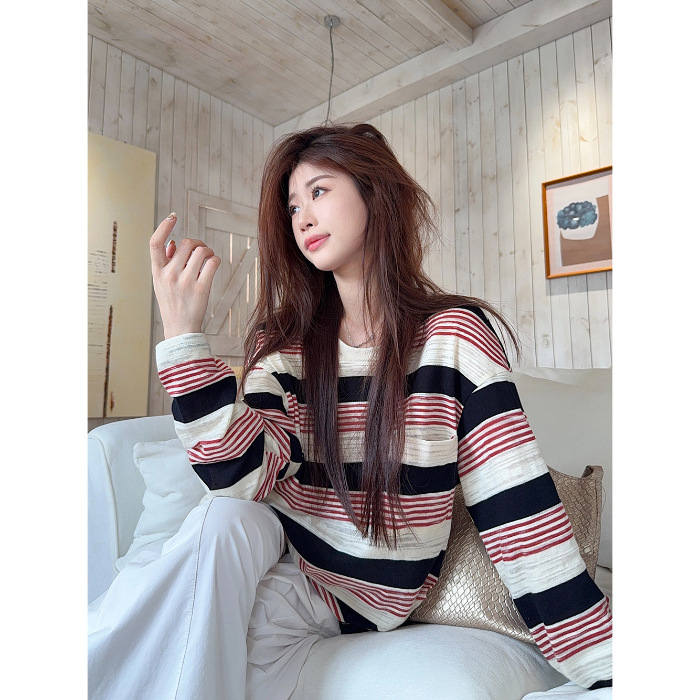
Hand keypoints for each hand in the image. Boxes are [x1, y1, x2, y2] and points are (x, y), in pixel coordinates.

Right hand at [150, 213, 220, 338]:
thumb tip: (171, 242)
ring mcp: (185, 282)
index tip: (173, 216)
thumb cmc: (172, 303)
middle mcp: (169, 275)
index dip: (163, 226)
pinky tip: (214, 265)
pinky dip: (216, 260)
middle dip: (197, 243)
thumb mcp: (161, 283)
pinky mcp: (201, 288)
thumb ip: (165, 262)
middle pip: (186, 243)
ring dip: (208, 251)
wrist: (180, 329)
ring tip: (208, 259)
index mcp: (157, 271)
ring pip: (201, 251)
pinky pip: (212, 262)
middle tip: (201, 251)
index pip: (155, 243)